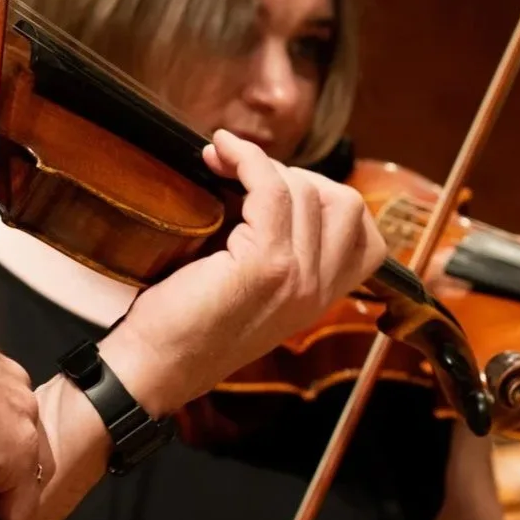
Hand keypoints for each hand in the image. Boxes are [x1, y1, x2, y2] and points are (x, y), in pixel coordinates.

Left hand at [105, 130, 386, 413]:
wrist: (152, 366)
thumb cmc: (183, 326)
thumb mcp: (249, 293)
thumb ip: (278, 256)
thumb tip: (268, 185)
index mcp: (319, 301)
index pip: (367, 238)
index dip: (329, 199)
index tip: (280, 189)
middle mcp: (318, 292)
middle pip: (346, 203)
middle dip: (299, 174)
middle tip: (247, 175)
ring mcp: (298, 278)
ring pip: (308, 191)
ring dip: (264, 163)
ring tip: (222, 161)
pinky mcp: (266, 264)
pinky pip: (272, 188)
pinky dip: (247, 159)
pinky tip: (219, 152)